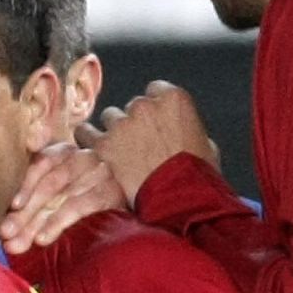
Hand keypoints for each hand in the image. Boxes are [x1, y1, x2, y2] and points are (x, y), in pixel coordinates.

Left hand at [0, 142, 125, 252]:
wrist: (135, 208)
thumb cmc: (85, 200)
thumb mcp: (57, 195)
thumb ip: (35, 199)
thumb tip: (8, 223)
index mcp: (66, 153)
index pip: (42, 162)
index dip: (25, 183)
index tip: (12, 205)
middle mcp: (84, 158)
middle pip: (49, 183)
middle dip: (24, 211)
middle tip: (5, 233)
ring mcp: (100, 174)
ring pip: (61, 195)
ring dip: (37, 221)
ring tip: (20, 242)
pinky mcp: (112, 193)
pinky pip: (80, 207)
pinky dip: (58, 223)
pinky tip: (43, 238)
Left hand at [84, 81, 220, 204]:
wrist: (181, 202)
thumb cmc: (199, 177)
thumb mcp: (207, 147)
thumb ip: (187, 129)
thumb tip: (179, 132)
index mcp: (174, 100)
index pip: (157, 90)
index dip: (158, 109)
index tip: (159, 122)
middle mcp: (145, 105)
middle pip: (133, 106)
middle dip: (138, 122)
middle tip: (146, 146)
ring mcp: (121, 124)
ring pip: (110, 118)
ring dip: (116, 132)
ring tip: (126, 155)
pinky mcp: (101, 145)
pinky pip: (85, 132)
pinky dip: (91, 142)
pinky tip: (102, 154)